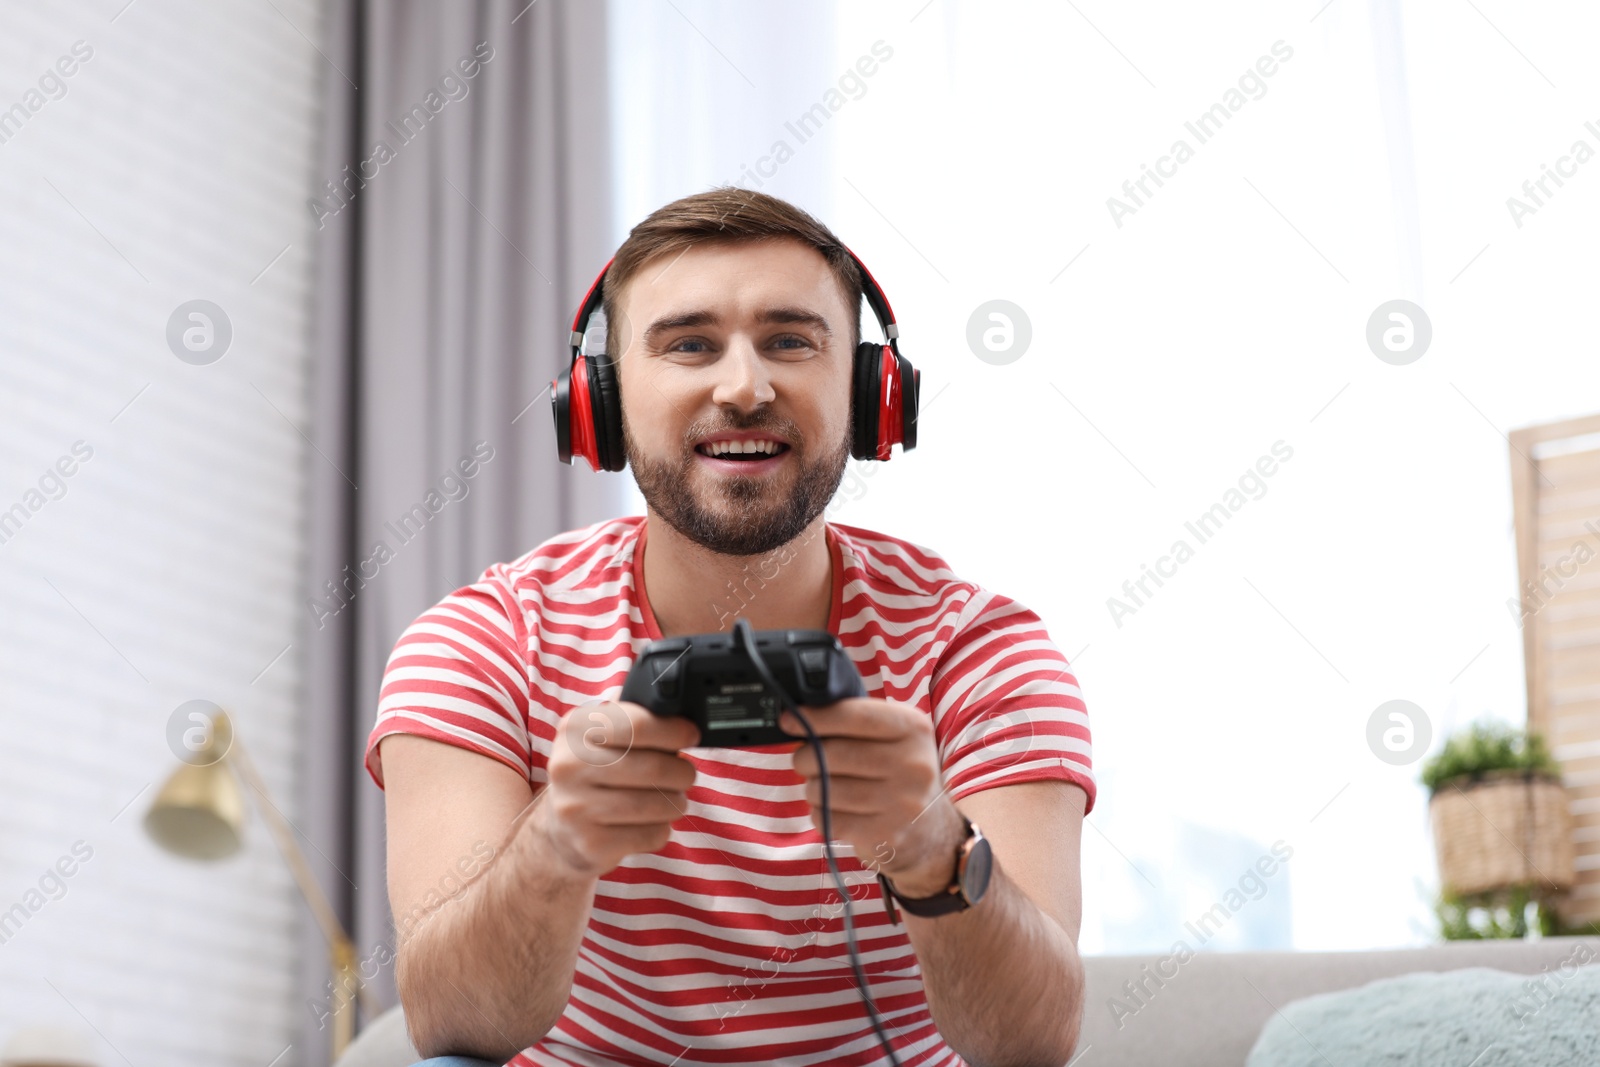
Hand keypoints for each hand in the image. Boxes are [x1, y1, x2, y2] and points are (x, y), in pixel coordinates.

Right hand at [535, 700, 699, 878]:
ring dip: (676, 802)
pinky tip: (650, 823)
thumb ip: (637, 722)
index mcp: (574, 730)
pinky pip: (651, 834)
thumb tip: (685, 722)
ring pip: (656, 804)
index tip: (691, 735)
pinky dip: (662, 828)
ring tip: (672, 799)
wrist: (561, 831)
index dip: (675, 731)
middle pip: (654, 767)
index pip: (637, 725)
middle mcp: (568, 766)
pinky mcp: (590, 844)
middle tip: (686, 774)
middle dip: (683, 772)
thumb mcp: (604, 738)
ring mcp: (576, 807)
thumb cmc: (598, 775)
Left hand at [781, 697, 965, 896]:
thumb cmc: (898, 773)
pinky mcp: (885, 835)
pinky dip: (820, 813)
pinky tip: (832, 809)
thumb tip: (798, 717)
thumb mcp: (893, 737)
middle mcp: (913, 764)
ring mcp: (902, 803)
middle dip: (805, 756)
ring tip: (822, 786)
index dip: (815, 717)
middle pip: (833, 754)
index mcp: (914, 728)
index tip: (789, 721)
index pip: (855, 715)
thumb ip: (855, 721)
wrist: (931, 831)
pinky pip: (829, 819)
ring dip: (812, 787)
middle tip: (804, 760)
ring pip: (826, 789)